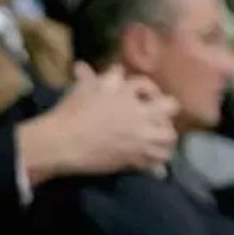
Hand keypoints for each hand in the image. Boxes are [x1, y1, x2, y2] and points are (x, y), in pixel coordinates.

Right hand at [20, 64, 179, 183]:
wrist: (62, 143)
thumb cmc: (70, 113)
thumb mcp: (80, 90)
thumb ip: (87, 78)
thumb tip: (81, 66)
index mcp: (128, 94)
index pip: (148, 85)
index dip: (148, 91)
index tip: (144, 97)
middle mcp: (141, 114)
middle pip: (171, 107)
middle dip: (166, 112)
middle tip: (156, 119)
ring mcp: (141, 137)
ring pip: (169, 137)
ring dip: (164, 139)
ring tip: (156, 144)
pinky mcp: (135, 158)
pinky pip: (156, 163)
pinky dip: (157, 166)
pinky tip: (154, 168)